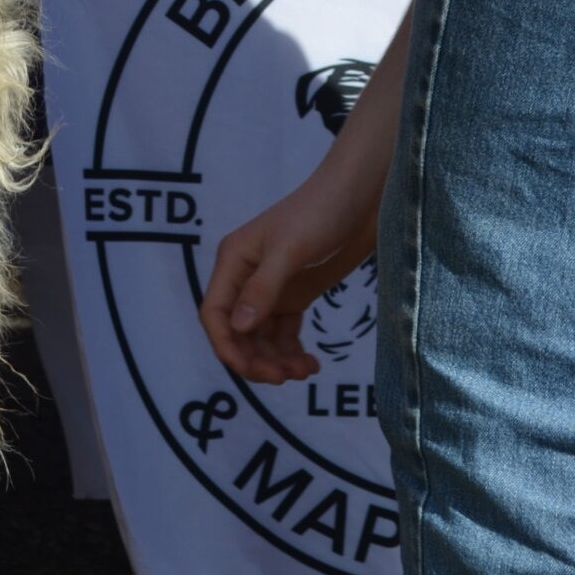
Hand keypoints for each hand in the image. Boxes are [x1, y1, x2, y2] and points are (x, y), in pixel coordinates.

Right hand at [198, 166, 379, 384]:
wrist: (360, 197)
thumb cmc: (320, 213)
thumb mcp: (289, 250)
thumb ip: (263, 289)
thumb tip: (238, 328)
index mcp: (233, 261)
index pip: (214, 312)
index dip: (225, 345)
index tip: (248, 370)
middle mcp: (246, 277)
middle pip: (236, 331)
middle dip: (255, 358)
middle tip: (284, 377)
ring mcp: (271, 287)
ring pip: (261, 337)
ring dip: (276, 359)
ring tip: (305, 371)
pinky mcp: (296, 294)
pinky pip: (284, 333)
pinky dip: (293, 352)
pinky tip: (311, 363)